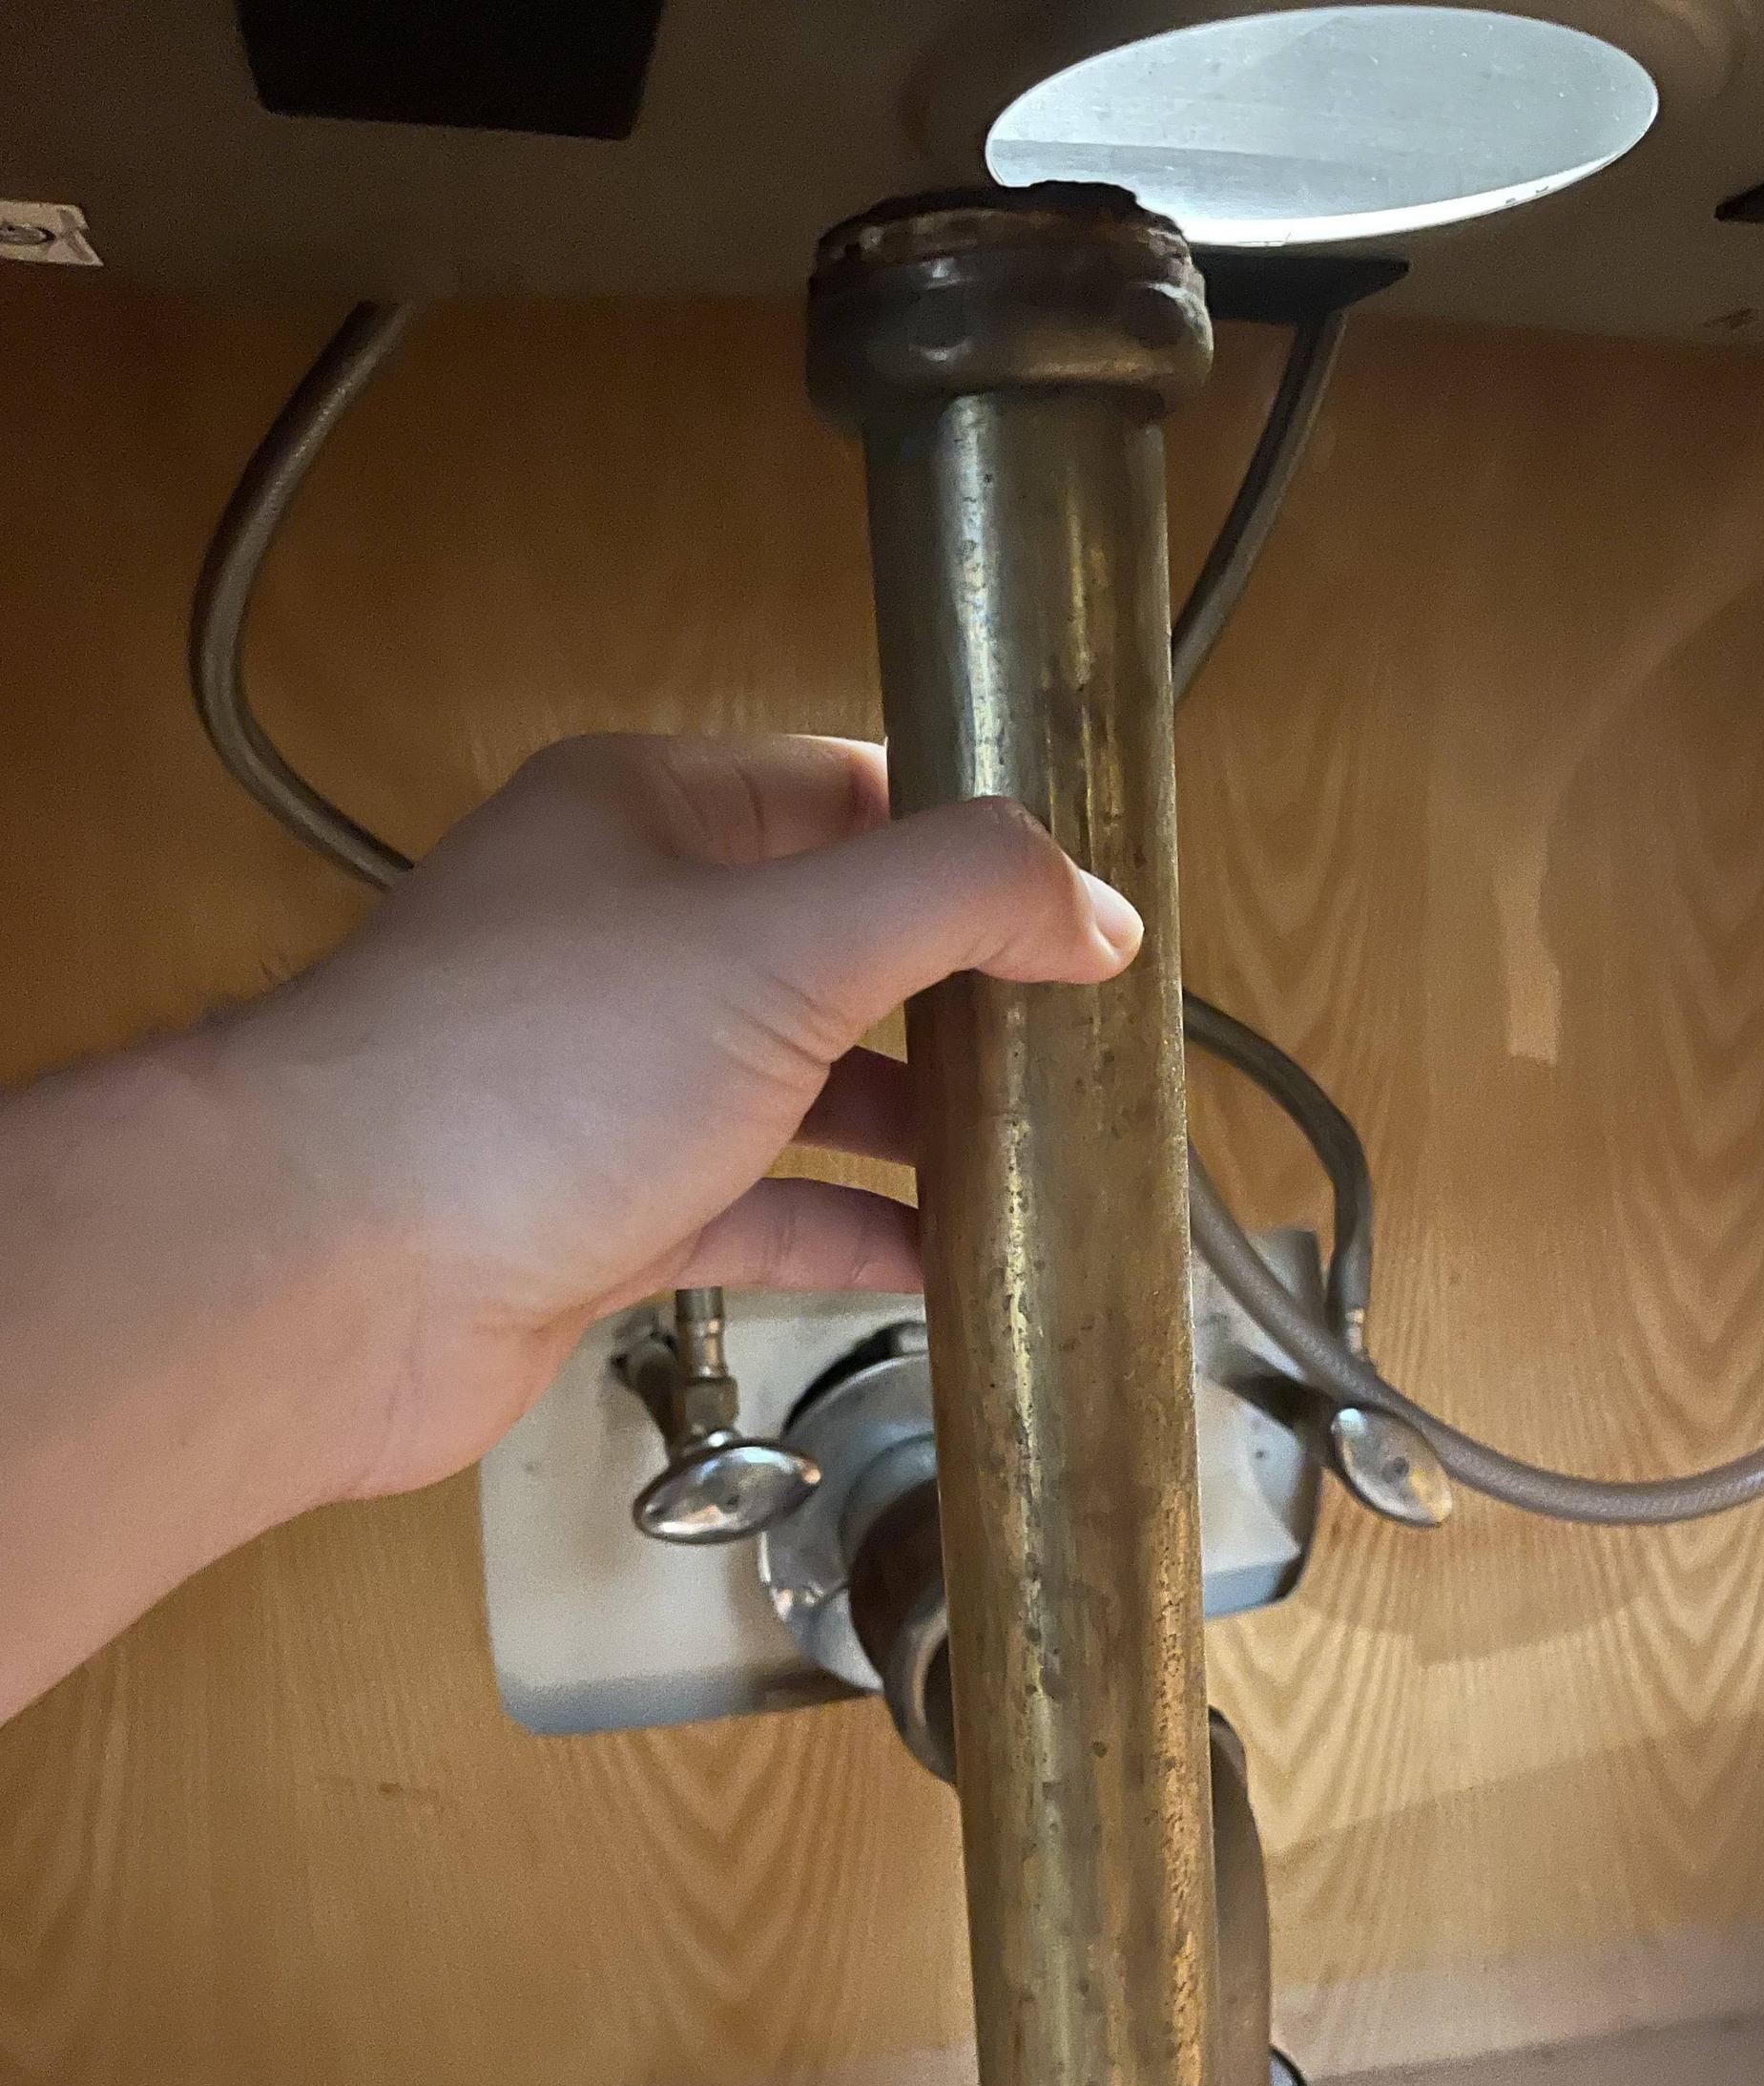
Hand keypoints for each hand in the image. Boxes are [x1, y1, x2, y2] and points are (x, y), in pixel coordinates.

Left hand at [203, 732, 1141, 1497]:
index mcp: (650, 818)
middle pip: (832, 944)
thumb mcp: (778, 945)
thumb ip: (955, 900)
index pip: (848, 793)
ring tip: (1041, 1155)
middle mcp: (624, 935)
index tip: (1087, 910)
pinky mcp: (597, 1211)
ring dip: (915, 1120)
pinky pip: (757, 1204)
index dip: (973, 844)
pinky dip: (850, 1227)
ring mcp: (606, 1081)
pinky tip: (944, 1261)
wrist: (326, 1272)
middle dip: (959, 994)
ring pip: (798, 1081)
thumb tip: (1096, 910)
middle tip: (1086, 1046)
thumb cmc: (526, 1077)